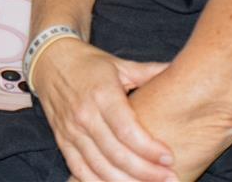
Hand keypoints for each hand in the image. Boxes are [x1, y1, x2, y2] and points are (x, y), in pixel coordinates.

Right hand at [33, 39, 174, 181]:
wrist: (49, 61)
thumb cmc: (90, 64)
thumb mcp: (120, 64)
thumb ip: (150, 72)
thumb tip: (181, 70)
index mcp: (102, 93)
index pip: (126, 129)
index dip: (148, 148)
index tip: (169, 158)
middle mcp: (85, 115)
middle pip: (116, 153)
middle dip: (145, 171)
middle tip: (170, 179)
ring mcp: (71, 131)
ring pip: (99, 167)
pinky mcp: (63, 142)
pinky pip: (79, 170)